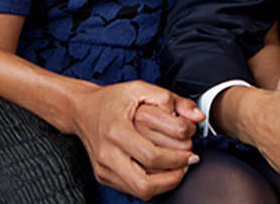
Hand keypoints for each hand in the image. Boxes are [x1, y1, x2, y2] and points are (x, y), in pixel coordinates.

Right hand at [70, 80, 200, 199]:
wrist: (82, 110)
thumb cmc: (113, 99)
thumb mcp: (141, 89)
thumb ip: (172, 99)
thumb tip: (197, 117)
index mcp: (116, 130)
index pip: (152, 155)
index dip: (178, 157)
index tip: (191, 147)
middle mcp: (107, 153)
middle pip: (145, 183)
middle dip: (174, 175)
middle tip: (188, 161)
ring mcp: (103, 168)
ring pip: (140, 191)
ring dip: (165, 183)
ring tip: (179, 168)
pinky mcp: (103, 176)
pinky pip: (132, 189)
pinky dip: (152, 183)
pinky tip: (162, 170)